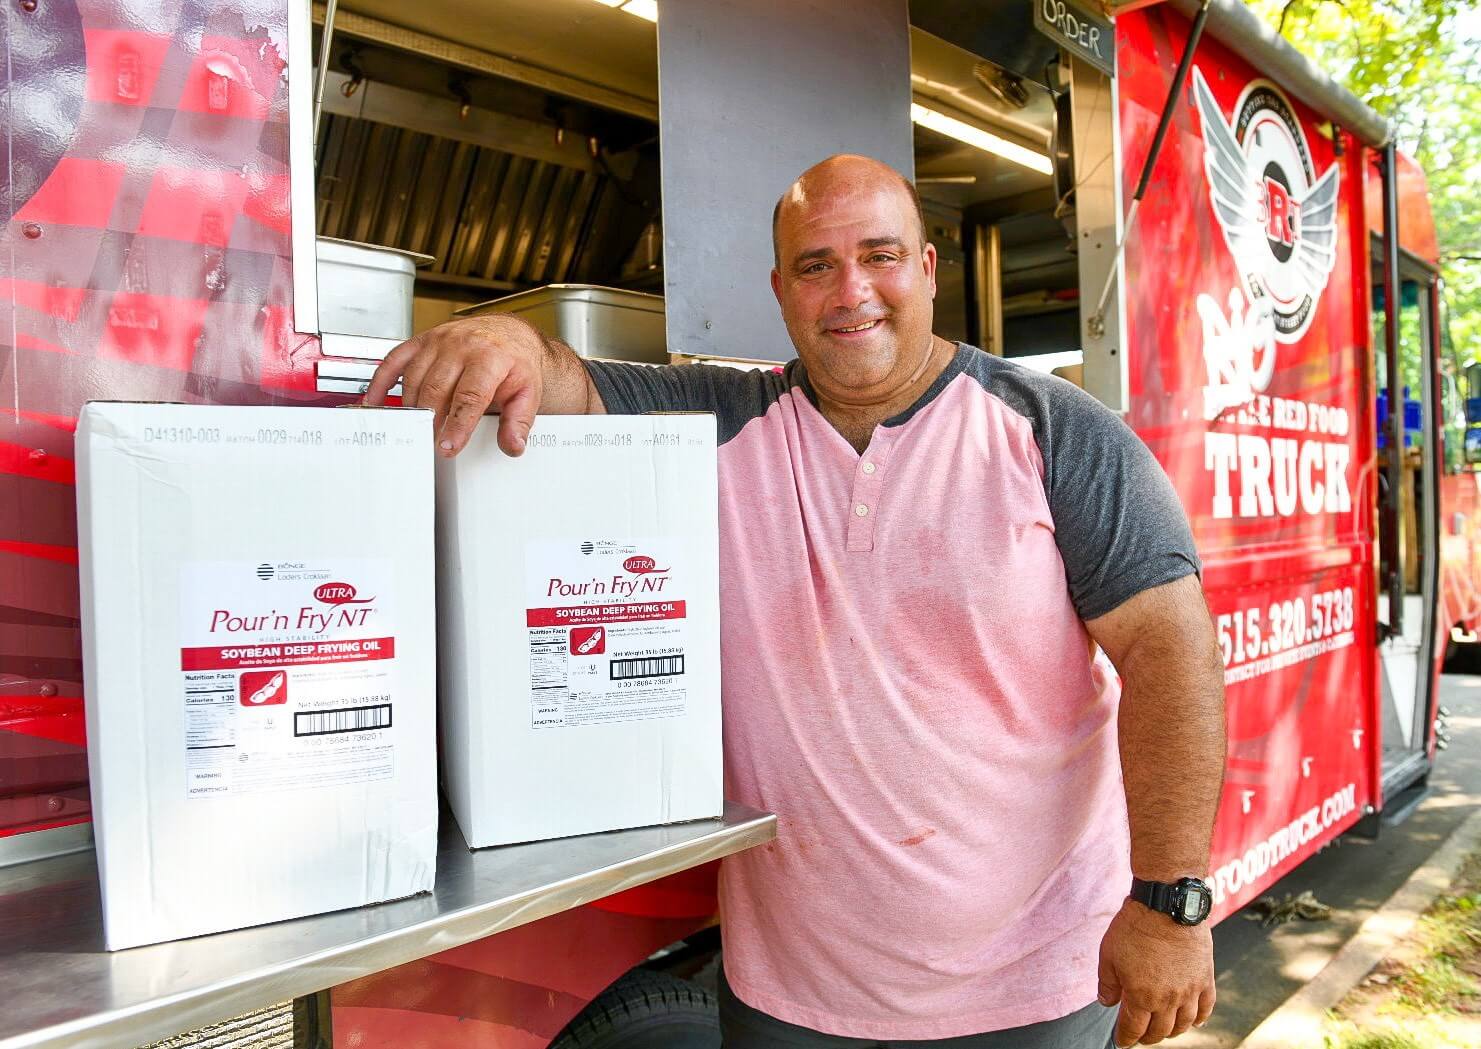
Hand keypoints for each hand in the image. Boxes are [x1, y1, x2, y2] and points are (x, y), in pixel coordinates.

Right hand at [363, 315, 545, 456]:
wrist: (507, 334)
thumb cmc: (515, 363)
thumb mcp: (527, 393)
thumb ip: (518, 422)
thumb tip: (513, 446)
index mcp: (490, 358)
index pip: (469, 396)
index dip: (456, 425)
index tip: (447, 446)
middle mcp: (462, 346)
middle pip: (437, 389)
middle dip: (430, 421)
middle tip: (428, 444)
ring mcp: (438, 341)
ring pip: (414, 378)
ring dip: (412, 408)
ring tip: (414, 431)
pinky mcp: (421, 341)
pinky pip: (394, 360)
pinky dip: (381, 382)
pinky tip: (375, 402)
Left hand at [1097, 897, 1214, 1045]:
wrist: (1165, 906)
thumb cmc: (1134, 928)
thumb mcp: (1108, 955)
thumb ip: (1107, 983)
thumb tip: (1106, 1002)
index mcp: (1141, 996)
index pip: (1133, 1029)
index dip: (1126, 1038)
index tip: (1122, 1041)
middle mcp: (1167, 999)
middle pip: (1159, 1031)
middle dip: (1147, 1037)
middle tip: (1140, 1035)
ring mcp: (1189, 991)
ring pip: (1184, 1024)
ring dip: (1172, 1031)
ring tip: (1164, 1029)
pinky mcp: (1205, 979)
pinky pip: (1206, 1008)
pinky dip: (1201, 1019)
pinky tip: (1194, 1021)